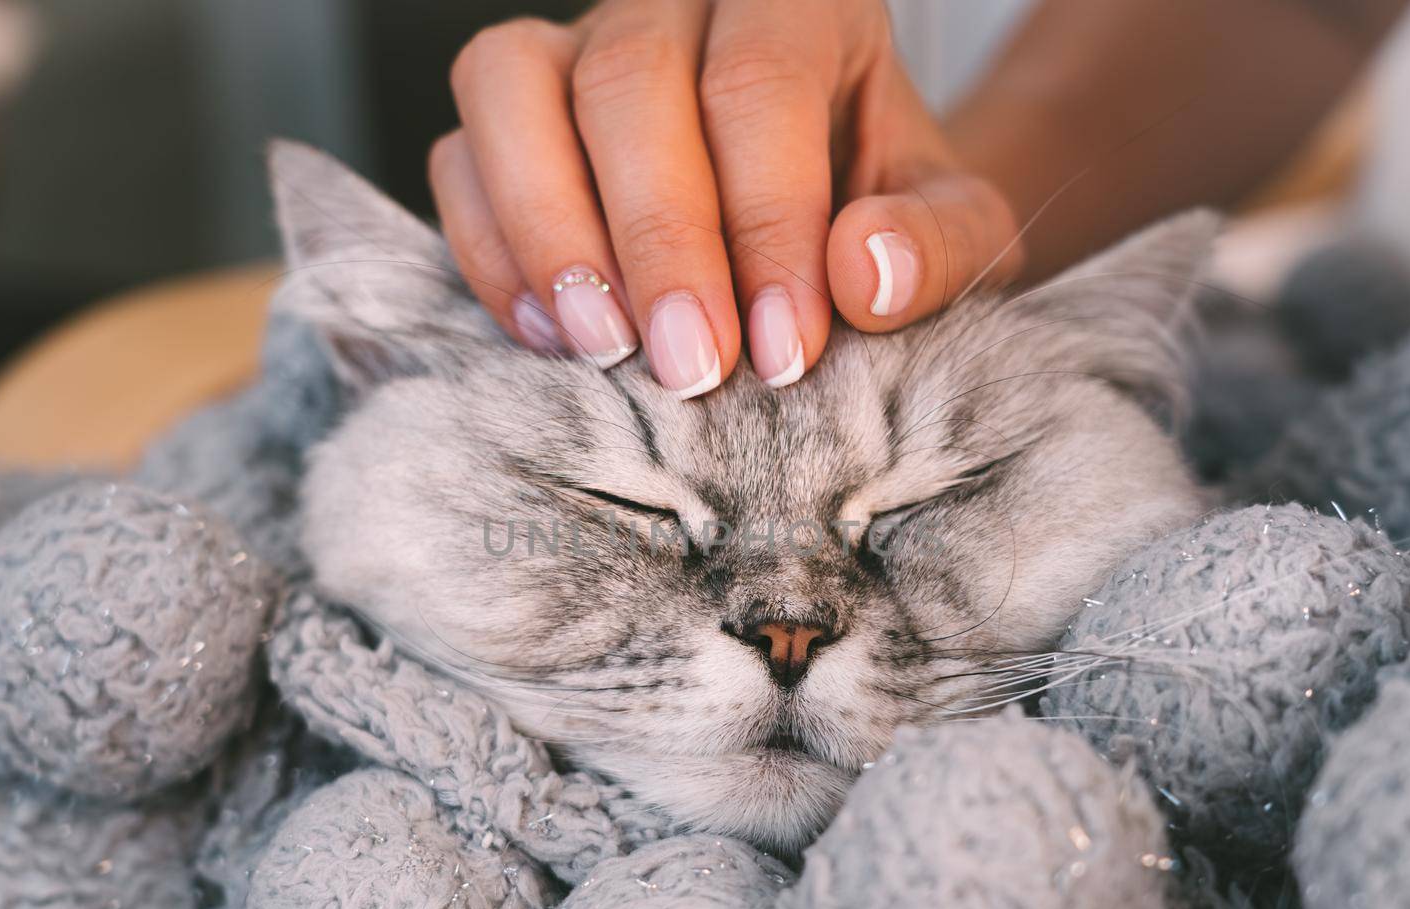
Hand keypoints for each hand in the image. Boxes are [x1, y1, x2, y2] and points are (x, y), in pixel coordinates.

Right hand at [433, 0, 1021, 396]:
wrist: (824, 215)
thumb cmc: (881, 214)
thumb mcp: (953, 230)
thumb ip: (936, 245)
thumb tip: (864, 274)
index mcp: (795, 4)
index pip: (760, 82)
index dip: (767, 220)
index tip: (783, 351)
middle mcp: (672, 5)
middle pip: (627, 81)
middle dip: (658, 238)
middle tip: (694, 371)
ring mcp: (572, 49)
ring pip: (509, 86)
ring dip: (549, 229)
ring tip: (605, 349)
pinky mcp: (505, 117)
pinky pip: (456, 156)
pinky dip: (489, 251)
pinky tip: (551, 338)